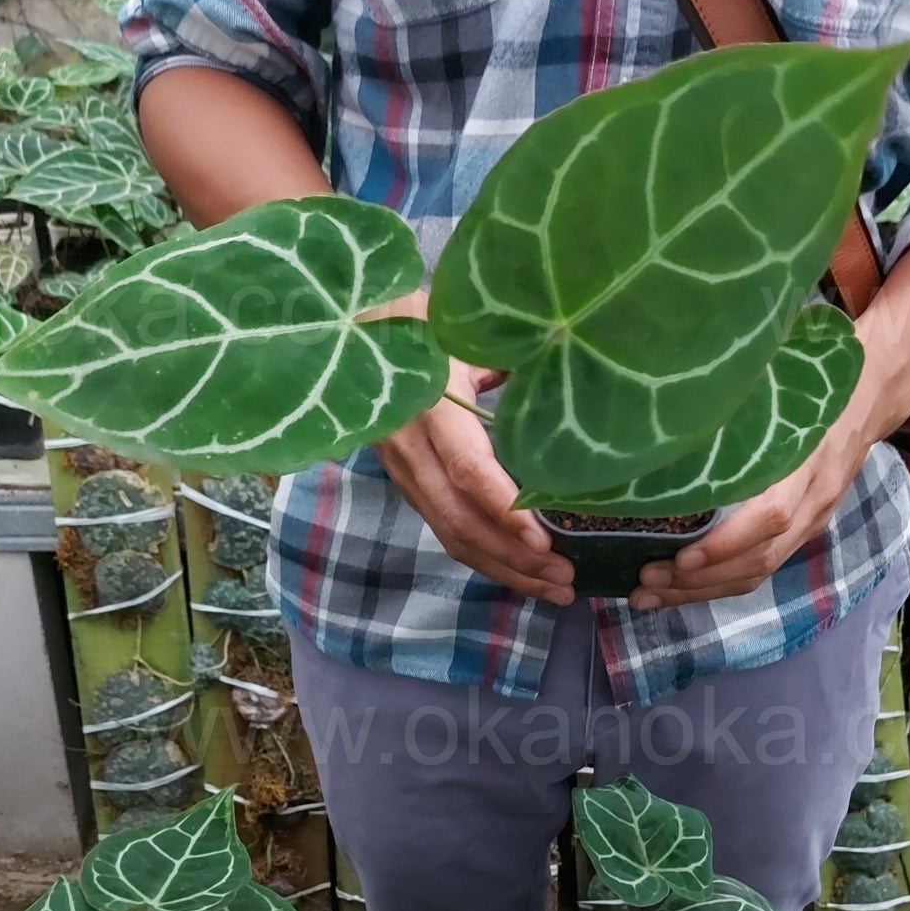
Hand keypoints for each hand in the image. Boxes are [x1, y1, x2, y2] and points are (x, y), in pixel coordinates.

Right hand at [375, 298, 574, 604]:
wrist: (344, 329)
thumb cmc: (415, 322)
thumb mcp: (462, 334)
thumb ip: (506, 363)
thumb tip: (561, 383)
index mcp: (429, 408)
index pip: (467, 469)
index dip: (504, 508)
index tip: (544, 540)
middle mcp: (410, 449)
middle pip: (460, 520)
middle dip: (515, 558)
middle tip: (565, 578)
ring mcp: (403, 472)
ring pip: (451, 535)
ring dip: (504, 568)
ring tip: (553, 589)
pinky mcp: (406, 484)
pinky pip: (445, 529)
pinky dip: (485, 556)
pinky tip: (521, 571)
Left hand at [629, 412, 865, 610]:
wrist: (865, 400)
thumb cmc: (809, 388)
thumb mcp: (780, 390)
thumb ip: (739, 410)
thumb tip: (675, 417)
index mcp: (807, 462)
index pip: (771, 516)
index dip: (728, 543)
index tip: (682, 557)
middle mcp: (812, 500)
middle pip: (759, 559)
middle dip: (700, 579)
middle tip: (647, 582)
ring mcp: (810, 521)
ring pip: (757, 572)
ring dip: (701, 590)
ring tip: (650, 594)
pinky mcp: (802, 532)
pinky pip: (760, 568)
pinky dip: (717, 583)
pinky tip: (679, 587)